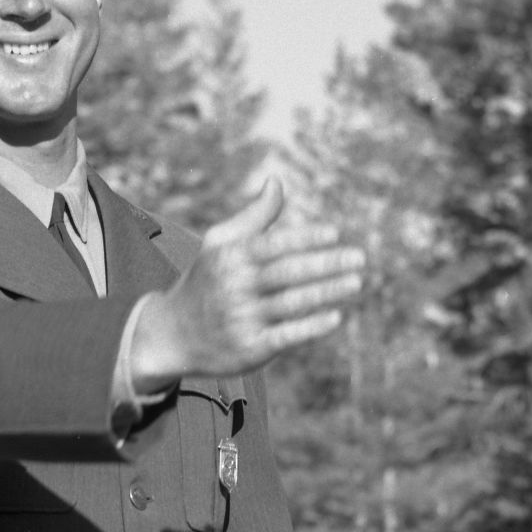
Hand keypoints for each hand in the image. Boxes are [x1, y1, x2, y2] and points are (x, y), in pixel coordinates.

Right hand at [127, 177, 361, 391]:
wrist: (171, 335)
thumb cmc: (205, 281)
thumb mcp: (220, 243)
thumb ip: (254, 216)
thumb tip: (276, 182)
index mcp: (232, 258)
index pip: (274, 244)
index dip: (305, 238)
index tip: (334, 233)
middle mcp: (237, 287)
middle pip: (288, 273)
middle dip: (326, 264)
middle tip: (359, 258)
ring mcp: (243, 319)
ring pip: (292, 303)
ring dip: (327, 292)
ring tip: (356, 282)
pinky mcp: (250, 349)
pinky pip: (286, 336)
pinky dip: (311, 327)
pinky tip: (335, 318)